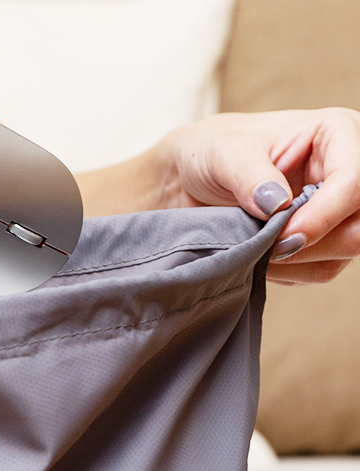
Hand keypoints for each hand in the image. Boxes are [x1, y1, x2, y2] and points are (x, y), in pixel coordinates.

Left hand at [160, 109, 359, 283]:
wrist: (191, 180)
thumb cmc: (211, 152)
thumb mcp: (224, 153)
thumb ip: (249, 176)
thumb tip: (277, 204)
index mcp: (337, 134)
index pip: (354, 181)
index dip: (322, 216)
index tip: (282, 238)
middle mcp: (347, 170)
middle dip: (315, 242)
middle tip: (269, 247)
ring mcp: (338, 209)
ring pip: (344, 251)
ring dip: (299, 261)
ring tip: (256, 249)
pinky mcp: (323, 240)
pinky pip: (320, 269)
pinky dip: (289, 271)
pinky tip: (260, 257)